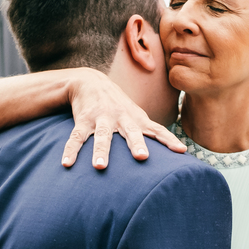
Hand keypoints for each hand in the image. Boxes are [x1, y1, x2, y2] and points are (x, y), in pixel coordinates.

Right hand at [62, 70, 185, 169]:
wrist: (90, 81)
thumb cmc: (120, 106)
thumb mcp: (137, 115)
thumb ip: (153, 132)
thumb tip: (180, 152)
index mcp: (137, 119)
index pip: (158, 130)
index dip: (169, 140)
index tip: (181, 151)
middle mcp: (121, 118)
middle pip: (131, 132)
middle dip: (136, 144)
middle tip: (142, 157)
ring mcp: (101, 119)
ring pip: (102, 136)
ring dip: (100, 151)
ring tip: (100, 166)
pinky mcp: (83, 120)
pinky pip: (76, 137)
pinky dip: (71, 150)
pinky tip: (66, 163)